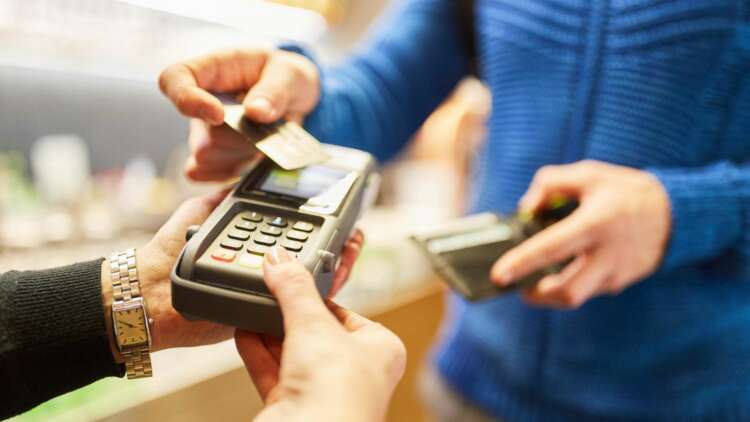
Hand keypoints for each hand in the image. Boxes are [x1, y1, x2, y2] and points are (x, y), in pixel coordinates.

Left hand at [101, 193, 361, 359]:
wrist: (148, 290)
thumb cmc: (167, 252)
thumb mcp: (199, 213)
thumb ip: (224, 198)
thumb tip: (248, 179)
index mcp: (252, 246)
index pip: (296, 235)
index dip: (321, 225)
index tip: (340, 213)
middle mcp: (264, 270)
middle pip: (312, 258)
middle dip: (340, 245)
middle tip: (355, 233)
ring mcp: (266, 291)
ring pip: (312, 280)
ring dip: (339, 263)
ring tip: (353, 246)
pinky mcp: (264, 312)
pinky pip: (299, 303)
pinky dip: (322, 289)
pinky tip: (336, 272)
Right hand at [158, 48, 319, 180]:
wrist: (295, 99)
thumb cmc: (285, 76)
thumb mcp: (291, 74)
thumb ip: (276, 90)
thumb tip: (256, 112)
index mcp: (210, 70)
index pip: (173, 80)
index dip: (186, 100)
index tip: (218, 115)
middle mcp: (200, 103)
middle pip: (204, 134)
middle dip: (241, 137)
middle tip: (272, 125)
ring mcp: (204, 134)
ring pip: (210, 158)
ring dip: (244, 154)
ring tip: (268, 138)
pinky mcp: (214, 160)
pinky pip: (213, 176)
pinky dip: (240, 172)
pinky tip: (258, 159)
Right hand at [235, 247, 405, 421]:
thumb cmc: (339, 392)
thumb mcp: (314, 322)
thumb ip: (293, 288)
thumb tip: (280, 260)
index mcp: (380, 349)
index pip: (346, 313)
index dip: (319, 296)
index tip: (294, 279)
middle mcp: (355, 373)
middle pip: (316, 333)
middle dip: (289, 314)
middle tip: (268, 289)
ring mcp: (323, 393)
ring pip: (292, 353)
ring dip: (269, 332)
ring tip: (251, 305)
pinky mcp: (294, 407)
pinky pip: (273, 372)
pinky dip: (257, 352)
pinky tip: (242, 332)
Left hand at [490, 160, 671, 308]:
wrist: (675, 213)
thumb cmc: (623, 191)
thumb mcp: (588, 174)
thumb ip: (550, 184)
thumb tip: (525, 208)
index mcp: (595, 224)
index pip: (552, 249)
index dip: (522, 263)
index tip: (498, 276)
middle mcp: (607, 254)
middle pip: (567, 292)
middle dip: (537, 295)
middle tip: (517, 285)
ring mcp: (616, 273)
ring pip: (577, 296)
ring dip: (550, 293)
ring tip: (534, 278)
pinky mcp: (620, 282)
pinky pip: (588, 289)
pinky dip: (569, 283)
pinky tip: (559, 270)